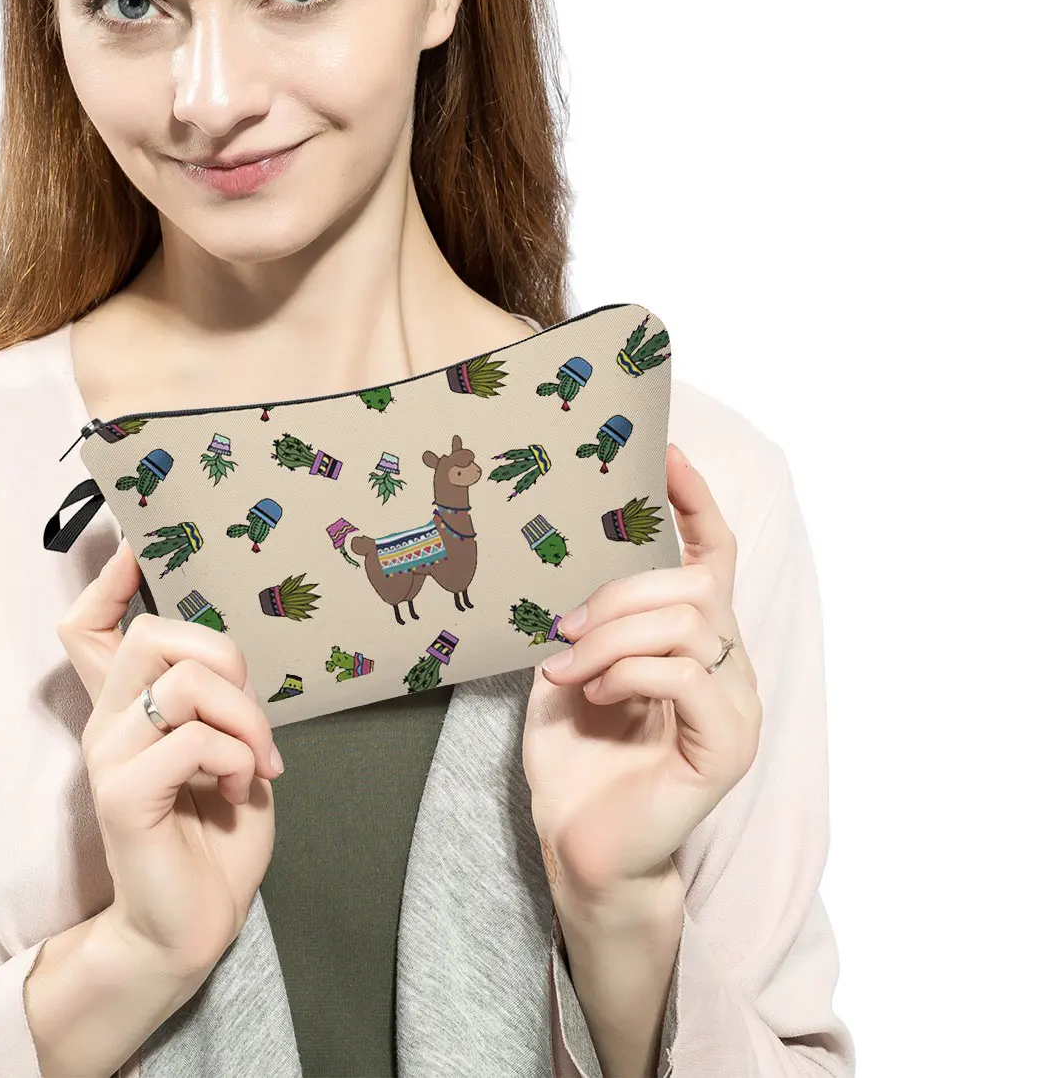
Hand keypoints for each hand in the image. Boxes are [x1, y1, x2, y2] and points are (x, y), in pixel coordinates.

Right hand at [58, 539, 283, 976]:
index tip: (133, 546)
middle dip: (225, 658)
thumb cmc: (214, 837)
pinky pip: (193, 741)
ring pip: (186, 682)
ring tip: (255, 762)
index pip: (86, 627)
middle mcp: (107, 724)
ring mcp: (109, 757)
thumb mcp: (227, 746)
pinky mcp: (123, 795)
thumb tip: (222, 658)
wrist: (193, 926)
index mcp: (127, 709)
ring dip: (245, 718)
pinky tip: (236, 790)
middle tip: (252, 718)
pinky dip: (236, 759)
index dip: (107, 582)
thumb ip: (216, 699)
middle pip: (153, 633)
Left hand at [522, 444, 761, 905]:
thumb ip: (591, 616)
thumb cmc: (575, 756)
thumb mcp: (572, 663)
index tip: (666, 454)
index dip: (696, 501)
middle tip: (563, 632)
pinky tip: (596, 696)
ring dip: (613, 638)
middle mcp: (727, 665)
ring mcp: (734, 706)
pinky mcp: (727, 746)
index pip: (716, 555)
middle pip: (694, 584)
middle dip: (619, 596)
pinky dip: (630, 675)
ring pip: (689, 623)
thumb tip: (572, 564)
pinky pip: (687, 674)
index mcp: (693, 639)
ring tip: (571, 670)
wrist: (579, 842)